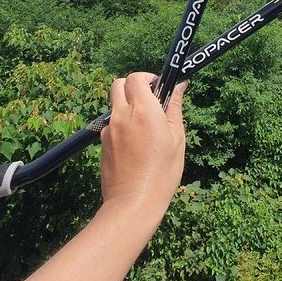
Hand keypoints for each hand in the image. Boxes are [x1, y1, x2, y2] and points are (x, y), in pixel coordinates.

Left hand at [100, 73, 185, 221]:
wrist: (134, 203)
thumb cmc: (162, 173)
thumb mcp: (177, 139)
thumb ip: (175, 108)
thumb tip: (180, 86)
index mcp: (143, 111)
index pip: (136, 78)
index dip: (148, 78)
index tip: (159, 86)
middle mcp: (122, 116)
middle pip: (119, 84)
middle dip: (133, 86)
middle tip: (150, 100)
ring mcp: (109, 130)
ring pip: (114, 105)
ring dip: (127, 106)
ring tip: (144, 127)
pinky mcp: (102, 143)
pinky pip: (111, 124)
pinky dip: (122, 125)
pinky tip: (135, 145)